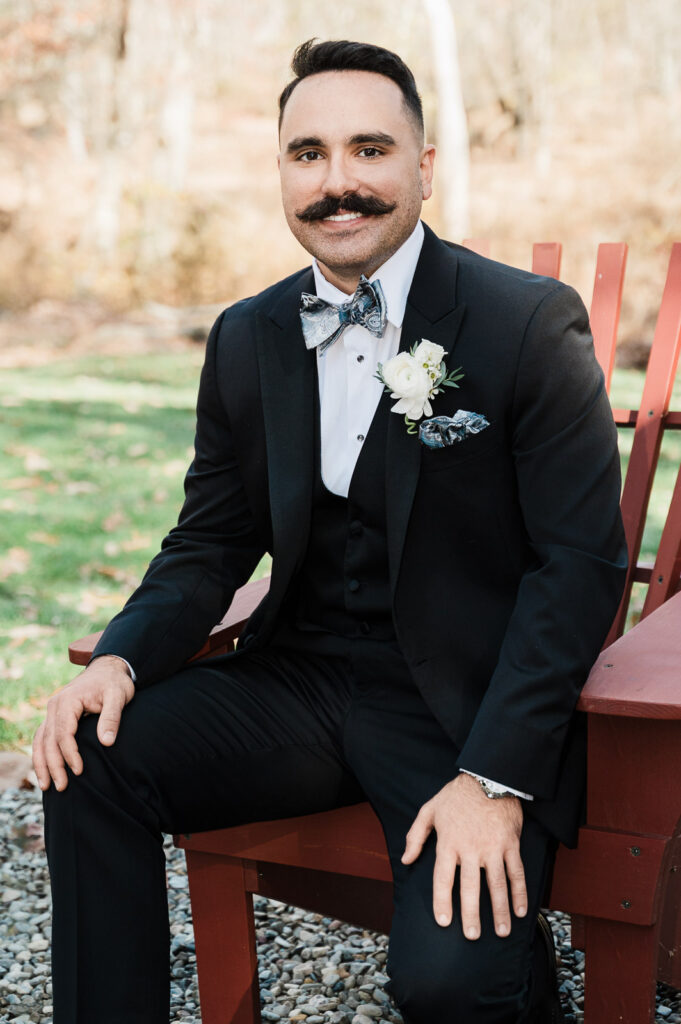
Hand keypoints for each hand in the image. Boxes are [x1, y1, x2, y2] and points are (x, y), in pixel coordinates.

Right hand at [32, 656, 134, 792]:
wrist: (108, 669)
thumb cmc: (114, 683)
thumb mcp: (118, 696)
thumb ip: (111, 718)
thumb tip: (106, 742)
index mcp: (68, 701)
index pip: (63, 733)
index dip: (69, 754)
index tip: (79, 771)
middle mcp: (55, 706)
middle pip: (48, 740)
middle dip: (53, 765)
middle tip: (62, 787)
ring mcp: (53, 711)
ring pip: (41, 740)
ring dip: (42, 763)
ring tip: (46, 786)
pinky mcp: (56, 716)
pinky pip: (43, 737)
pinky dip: (42, 754)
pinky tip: (45, 770)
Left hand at [401, 772, 525, 938]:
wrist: (488, 777)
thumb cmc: (456, 795)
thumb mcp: (430, 810)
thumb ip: (415, 836)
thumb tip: (406, 860)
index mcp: (448, 842)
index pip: (443, 878)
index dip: (442, 901)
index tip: (444, 922)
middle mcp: (470, 848)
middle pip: (470, 887)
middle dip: (471, 914)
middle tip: (471, 935)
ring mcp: (492, 847)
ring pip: (496, 885)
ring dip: (499, 910)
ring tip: (500, 931)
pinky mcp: (510, 844)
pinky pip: (516, 872)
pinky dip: (520, 893)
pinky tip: (521, 910)